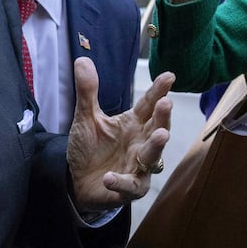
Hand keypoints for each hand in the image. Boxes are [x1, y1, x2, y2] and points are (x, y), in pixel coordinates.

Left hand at [67, 58, 173, 211]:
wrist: (77, 181)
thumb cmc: (89, 148)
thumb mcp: (86, 118)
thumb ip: (87, 92)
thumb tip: (82, 59)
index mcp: (133, 124)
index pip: (149, 105)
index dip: (159, 91)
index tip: (169, 76)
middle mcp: (140, 143)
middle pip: (157, 128)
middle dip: (163, 117)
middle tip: (166, 104)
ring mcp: (138, 167)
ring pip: (152, 157)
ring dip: (155, 147)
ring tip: (159, 136)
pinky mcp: (128, 188)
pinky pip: (129, 185)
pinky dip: (120, 182)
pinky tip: (108, 176)